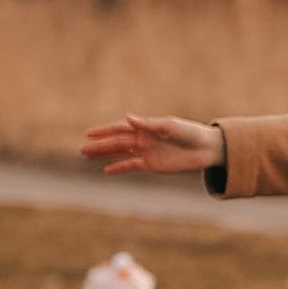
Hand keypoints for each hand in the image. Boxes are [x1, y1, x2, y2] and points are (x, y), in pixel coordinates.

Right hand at [80, 113, 223, 175]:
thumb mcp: (170, 126)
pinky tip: (107, 170)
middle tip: (82, 149)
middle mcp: (143, 139)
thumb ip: (149, 124)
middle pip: (117, 142)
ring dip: (105, 155)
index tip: (89, 133)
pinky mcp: (153, 164)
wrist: (205, 148)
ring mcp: (147, 151)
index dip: (104, 131)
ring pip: (121, 153)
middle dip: (100, 145)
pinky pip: (132, 165)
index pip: (120, 128)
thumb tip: (128, 118)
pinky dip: (120, 167)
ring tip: (88, 156)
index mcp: (146, 127)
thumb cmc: (189, 133)